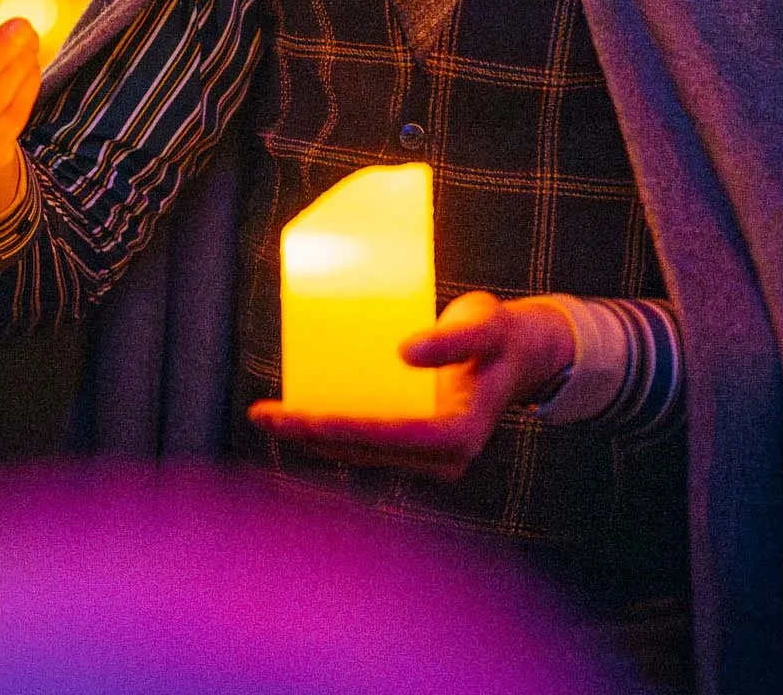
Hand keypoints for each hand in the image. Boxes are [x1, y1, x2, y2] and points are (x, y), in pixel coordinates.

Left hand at [247, 291, 575, 481]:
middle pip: (365, 450)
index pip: (393, 437)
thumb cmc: (500, 333)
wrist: (520, 353)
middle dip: (311, 436)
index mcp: (460, 435)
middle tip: (262, 414)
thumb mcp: (485, 325)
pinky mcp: (415, 446)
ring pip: (358, 453)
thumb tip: (406, 352)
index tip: (304, 418)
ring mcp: (428, 457)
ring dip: (310, 439)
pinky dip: (328, 434)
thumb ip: (451, 338)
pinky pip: (364, 444)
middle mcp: (443, 457)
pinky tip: (296, 414)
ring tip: (265, 416)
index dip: (347, 431)